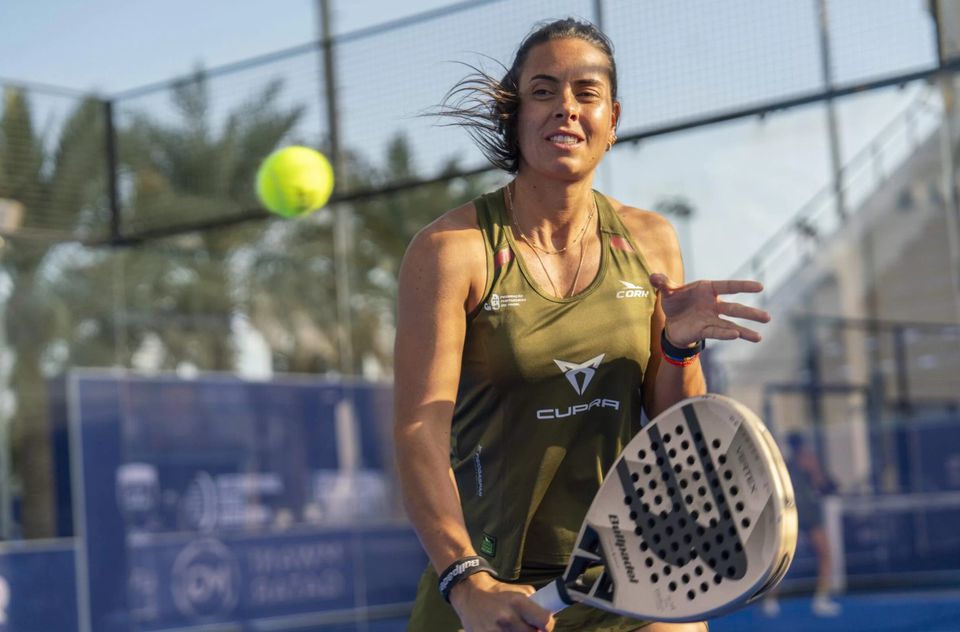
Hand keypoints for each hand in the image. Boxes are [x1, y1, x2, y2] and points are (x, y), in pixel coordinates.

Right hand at [449, 572, 553, 631]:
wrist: (470, 594)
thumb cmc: (497, 593)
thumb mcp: (518, 591)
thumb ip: (535, 604)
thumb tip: (548, 619)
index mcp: (517, 603)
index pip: (545, 621)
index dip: (547, 626)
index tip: (544, 626)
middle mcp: (507, 618)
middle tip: (527, 626)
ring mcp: (495, 631)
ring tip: (514, 628)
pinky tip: (503, 630)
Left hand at [650, 273, 769, 347]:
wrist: (671, 322)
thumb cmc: (675, 303)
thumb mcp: (667, 292)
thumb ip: (663, 283)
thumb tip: (653, 276)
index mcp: (707, 290)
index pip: (728, 286)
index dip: (743, 286)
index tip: (760, 287)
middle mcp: (714, 305)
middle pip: (735, 308)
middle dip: (750, 313)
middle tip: (767, 318)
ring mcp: (711, 319)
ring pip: (730, 325)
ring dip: (744, 330)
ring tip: (759, 337)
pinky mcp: (705, 330)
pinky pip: (716, 332)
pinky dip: (725, 334)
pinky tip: (737, 336)